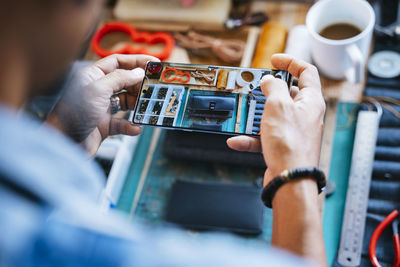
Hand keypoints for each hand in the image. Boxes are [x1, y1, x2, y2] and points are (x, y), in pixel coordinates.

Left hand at [46, 54, 158, 155]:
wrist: (64, 144)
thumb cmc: (74, 114)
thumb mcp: (98, 90)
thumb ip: (119, 78)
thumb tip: (138, 72)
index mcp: (92, 76)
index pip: (117, 62)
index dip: (136, 61)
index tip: (154, 64)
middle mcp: (97, 90)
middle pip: (124, 81)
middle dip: (139, 84)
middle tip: (155, 87)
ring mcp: (101, 108)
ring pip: (125, 102)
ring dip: (137, 105)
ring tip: (148, 107)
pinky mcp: (103, 125)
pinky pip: (122, 123)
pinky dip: (130, 126)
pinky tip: (136, 128)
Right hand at [227, 54, 324, 184]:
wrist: (290, 179)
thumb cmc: (290, 143)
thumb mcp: (278, 105)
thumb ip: (273, 87)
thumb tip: (270, 81)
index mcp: (311, 101)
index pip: (306, 72)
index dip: (290, 62)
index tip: (274, 60)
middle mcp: (305, 115)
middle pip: (288, 94)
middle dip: (269, 90)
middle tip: (255, 87)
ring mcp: (294, 131)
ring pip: (273, 116)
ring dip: (256, 115)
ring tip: (243, 113)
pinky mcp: (283, 146)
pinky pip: (264, 138)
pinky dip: (250, 138)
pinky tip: (236, 140)